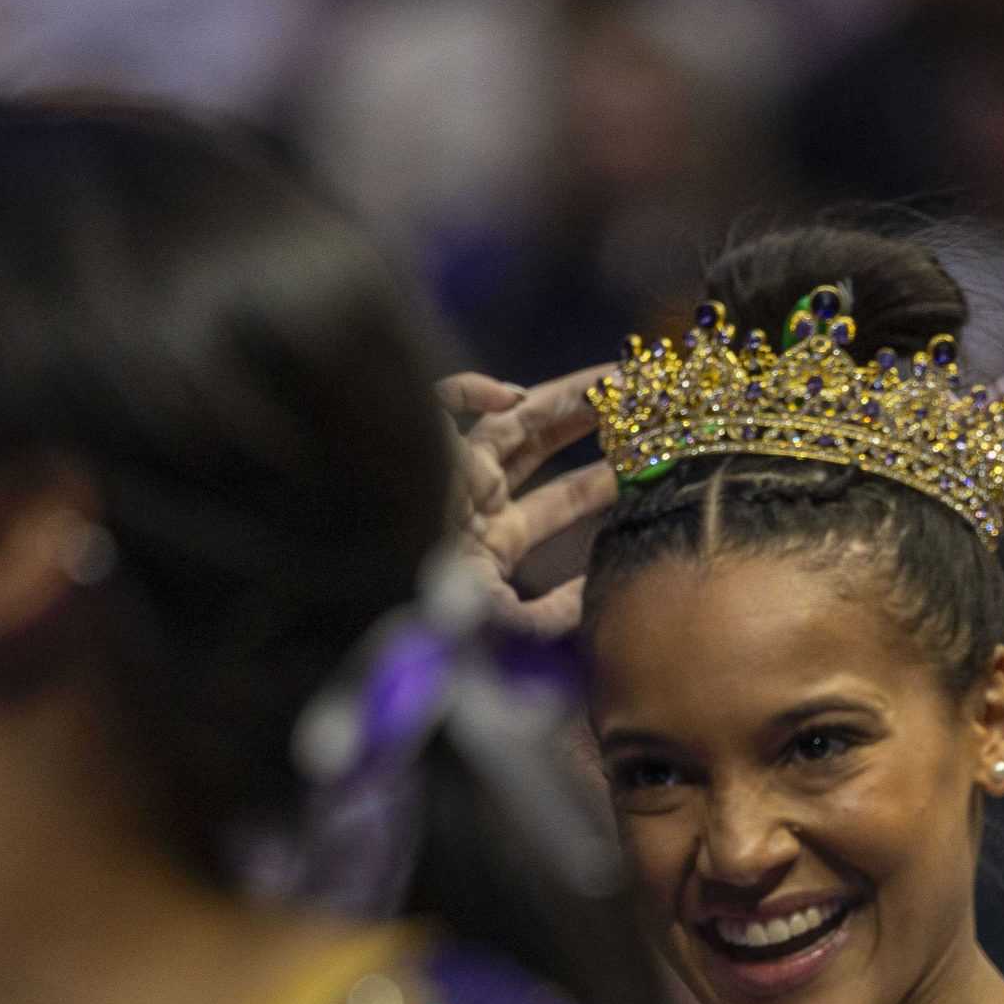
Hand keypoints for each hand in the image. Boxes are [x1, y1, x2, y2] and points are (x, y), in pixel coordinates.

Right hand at [437, 363, 619, 633]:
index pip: (555, 500)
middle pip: (540, 450)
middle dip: (590, 427)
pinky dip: (473, 389)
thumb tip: (587, 599)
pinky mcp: (412, 434)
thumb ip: (542, 619)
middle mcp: (467, 498)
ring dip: (560, 397)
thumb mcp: (496, 624)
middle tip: (642, 405)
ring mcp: (441, 464)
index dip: (597, 481)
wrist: (358, 583)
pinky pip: (442, 396)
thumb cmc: (421, 606)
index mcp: (488, 539)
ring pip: (508, 417)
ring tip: (615, 380)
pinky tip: (513, 397)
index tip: (644, 465)